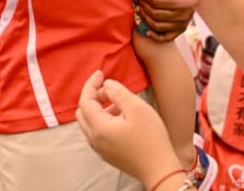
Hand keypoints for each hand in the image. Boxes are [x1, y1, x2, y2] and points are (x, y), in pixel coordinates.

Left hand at [75, 71, 182, 185]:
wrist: (160, 169)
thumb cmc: (151, 139)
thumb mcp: (137, 108)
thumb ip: (118, 92)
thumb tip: (106, 85)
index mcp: (98, 128)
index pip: (85, 100)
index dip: (91, 84)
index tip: (101, 73)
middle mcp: (95, 140)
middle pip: (83, 112)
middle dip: (93, 96)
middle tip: (109, 89)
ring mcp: (100, 149)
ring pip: (89, 123)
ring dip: (99, 108)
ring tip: (119, 102)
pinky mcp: (108, 154)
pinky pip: (98, 133)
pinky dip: (103, 120)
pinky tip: (121, 117)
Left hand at [134, 0, 192, 41]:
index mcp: (181, 1)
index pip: (156, 2)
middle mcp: (183, 14)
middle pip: (156, 14)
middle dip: (143, 6)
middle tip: (138, 0)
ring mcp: (182, 24)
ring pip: (158, 26)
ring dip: (145, 19)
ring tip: (140, 11)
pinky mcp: (180, 31)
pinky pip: (166, 38)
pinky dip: (155, 36)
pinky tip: (147, 31)